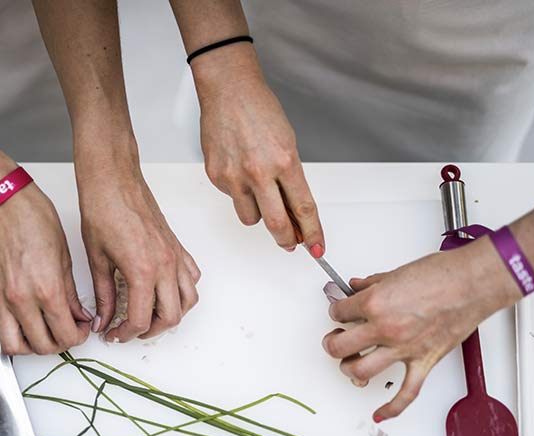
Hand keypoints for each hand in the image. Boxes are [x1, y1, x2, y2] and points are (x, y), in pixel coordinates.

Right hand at [0, 142, 90, 354]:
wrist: (4, 204)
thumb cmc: (33, 220)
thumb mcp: (65, 258)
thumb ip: (70, 294)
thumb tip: (78, 315)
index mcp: (47, 290)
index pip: (65, 335)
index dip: (78, 338)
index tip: (81, 330)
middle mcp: (21, 300)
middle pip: (41, 346)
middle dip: (58, 344)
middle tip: (65, 332)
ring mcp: (0, 300)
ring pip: (12, 346)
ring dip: (29, 346)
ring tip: (40, 334)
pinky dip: (1, 335)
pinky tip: (15, 325)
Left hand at [75, 141, 200, 342]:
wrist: (113, 180)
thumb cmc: (102, 210)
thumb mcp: (97, 260)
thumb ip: (103, 296)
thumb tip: (102, 320)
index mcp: (142, 270)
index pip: (140, 319)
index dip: (124, 333)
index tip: (112, 334)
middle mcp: (165, 265)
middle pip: (171, 317)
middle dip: (150, 331)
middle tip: (128, 331)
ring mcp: (175, 255)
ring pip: (188, 300)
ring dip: (171, 314)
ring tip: (148, 316)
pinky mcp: (177, 246)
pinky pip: (192, 277)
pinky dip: (182, 292)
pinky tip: (163, 292)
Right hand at [193, 47, 323, 255]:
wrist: (229, 91)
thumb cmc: (260, 111)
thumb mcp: (287, 144)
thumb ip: (290, 180)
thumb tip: (292, 211)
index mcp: (284, 161)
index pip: (303, 208)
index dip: (312, 233)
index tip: (317, 246)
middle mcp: (259, 172)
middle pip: (277, 225)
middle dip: (287, 239)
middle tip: (291, 243)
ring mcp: (234, 176)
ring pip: (251, 218)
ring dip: (260, 214)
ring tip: (259, 192)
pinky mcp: (216, 177)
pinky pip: (233, 199)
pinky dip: (240, 193)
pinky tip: (240, 171)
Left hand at [321, 238, 518, 420]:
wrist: (473, 283)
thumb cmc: (441, 274)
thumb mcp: (395, 273)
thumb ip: (372, 284)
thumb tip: (356, 287)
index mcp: (374, 304)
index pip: (339, 313)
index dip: (337, 312)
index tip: (341, 312)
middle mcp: (385, 329)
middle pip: (340, 346)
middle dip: (333, 343)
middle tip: (336, 339)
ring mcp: (404, 349)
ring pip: (361, 371)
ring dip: (349, 369)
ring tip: (349, 363)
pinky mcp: (424, 362)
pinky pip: (406, 393)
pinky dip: (392, 408)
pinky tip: (379, 413)